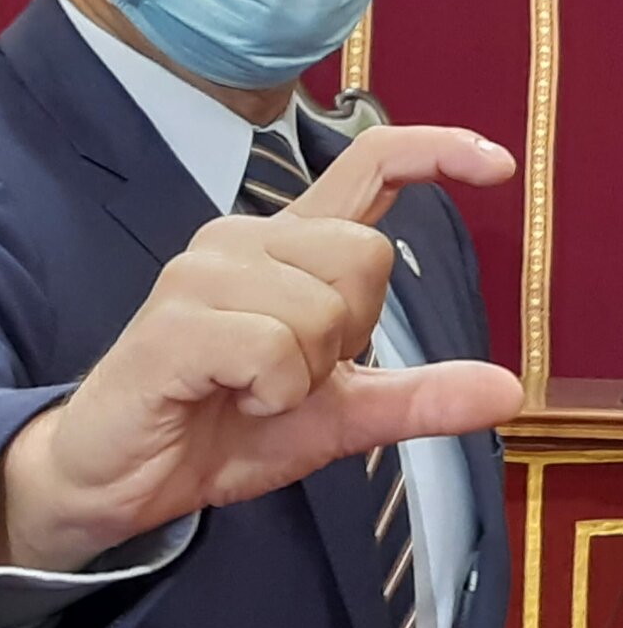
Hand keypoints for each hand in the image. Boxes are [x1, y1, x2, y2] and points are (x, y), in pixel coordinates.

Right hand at [0, 127, 522, 572]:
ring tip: (248, 390)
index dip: (435, 152)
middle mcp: (244, 237)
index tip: (496, 163)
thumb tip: (507, 388)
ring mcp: (203, 270)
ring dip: (303, 377)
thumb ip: (413, 397)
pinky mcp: (176, 318)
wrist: (120, 474)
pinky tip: (228, 398)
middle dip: (348, 335)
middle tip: (288, 375)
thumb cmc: (220, 425)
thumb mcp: (335, 416)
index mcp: (285, 246)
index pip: (368, 166)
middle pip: (366, 254)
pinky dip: (271, 395)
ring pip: (322, 310)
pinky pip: (274, 350)